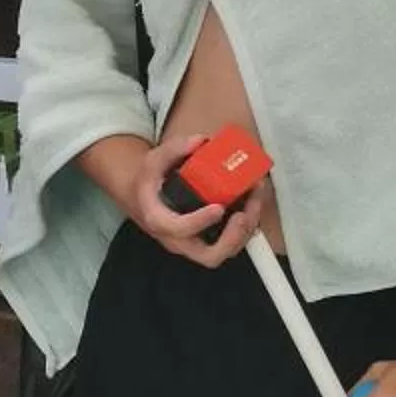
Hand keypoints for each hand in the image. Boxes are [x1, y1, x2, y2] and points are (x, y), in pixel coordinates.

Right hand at [114, 133, 267, 267]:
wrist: (140, 198)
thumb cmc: (148, 183)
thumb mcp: (153, 161)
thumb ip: (174, 149)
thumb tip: (200, 141)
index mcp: (160, 220)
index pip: (178, 229)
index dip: (200, 222)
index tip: (218, 207)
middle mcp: (178, 240)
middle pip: (209, 256)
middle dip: (233, 238)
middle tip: (244, 214)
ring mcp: (194, 243)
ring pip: (225, 251)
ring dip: (246, 229)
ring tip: (255, 199)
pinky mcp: (207, 240)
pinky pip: (230, 242)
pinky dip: (246, 226)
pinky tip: (253, 202)